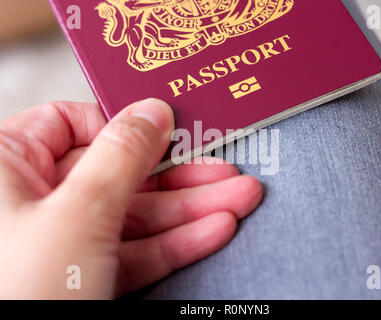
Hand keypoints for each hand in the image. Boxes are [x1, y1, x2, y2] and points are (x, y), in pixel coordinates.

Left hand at [0, 98, 262, 298]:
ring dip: (191, 209)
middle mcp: (33, 200)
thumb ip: (121, 155)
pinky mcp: (84, 275)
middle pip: (118, 172)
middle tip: (228, 168)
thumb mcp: (78, 213)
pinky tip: (215, 228)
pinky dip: (176, 242)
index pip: (70, 122)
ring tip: (239, 198)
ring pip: (135, 214)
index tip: (172, 129)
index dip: (124, 124)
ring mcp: (62, 241)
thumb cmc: (17, 294)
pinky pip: (134, 250)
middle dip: (181, 175)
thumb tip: (152, 111)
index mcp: (6, 166)